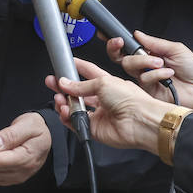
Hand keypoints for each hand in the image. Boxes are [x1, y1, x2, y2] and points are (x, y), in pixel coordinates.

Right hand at [49, 59, 173, 153]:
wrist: (140, 121)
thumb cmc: (131, 100)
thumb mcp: (103, 83)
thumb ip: (81, 85)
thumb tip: (65, 83)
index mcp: (108, 84)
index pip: (89, 72)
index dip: (77, 67)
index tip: (65, 64)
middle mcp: (103, 99)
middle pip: (79, 92)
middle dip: (64, 88)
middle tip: (52, 83)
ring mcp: (99, 114)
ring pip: (75, 108)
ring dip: (65, 103)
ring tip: (60, 100)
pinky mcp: (96, 129)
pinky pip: (77, 124)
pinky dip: (68, 119)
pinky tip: (65, 113)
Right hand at [105, 32, 192, 112]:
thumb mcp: (176, 49)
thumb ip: (155, 42)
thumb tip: (138, 34)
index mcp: (152, 54)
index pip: (130, 47)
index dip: (118, 42)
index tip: (115, 36)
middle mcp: (146, 66)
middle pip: (122, 57)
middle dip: (118, 48)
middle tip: (120, 43)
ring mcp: (146, 79)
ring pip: (129, 66)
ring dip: (144, 61)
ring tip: (161, 63)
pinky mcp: (148, 91)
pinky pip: (143, 79)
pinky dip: (156, 74)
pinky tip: (167, 74)